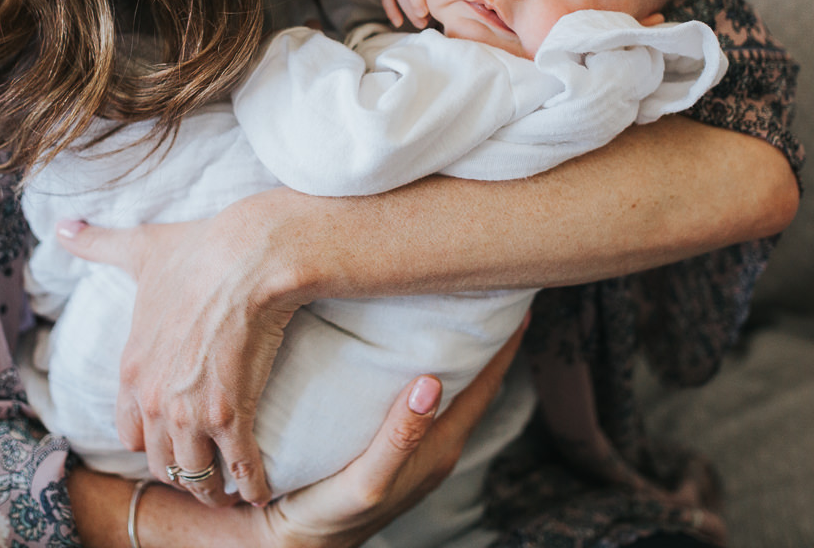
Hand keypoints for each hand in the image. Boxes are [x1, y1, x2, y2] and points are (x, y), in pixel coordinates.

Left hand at [55, 193, 304, 505]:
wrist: (247, 256)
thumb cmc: (197, 252)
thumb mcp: (139, 249)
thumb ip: (98, 244)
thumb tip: (64, 226)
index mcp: (132, 370)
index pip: (129, 431)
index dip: (149, 440)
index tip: (167, 442)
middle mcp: (154, 400)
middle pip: (161, 461)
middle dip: (179, 471)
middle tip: (200, 475)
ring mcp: (190, 412)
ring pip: (193, 473)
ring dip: (210, 488)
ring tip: (227, 493)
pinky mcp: (231, 415)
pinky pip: (239, 467)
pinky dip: (250, 484)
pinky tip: (259, 492)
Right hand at [255, 317, 525, 547]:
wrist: (296, 543)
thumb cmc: (331, 516)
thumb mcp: (368, 480)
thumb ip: (399, 436)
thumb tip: (431, 381)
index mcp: (440, 447)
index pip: (485, 385)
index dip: (504, 345)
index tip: (517, 301)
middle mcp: (436, 442)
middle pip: (474, 380)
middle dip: (487, 339)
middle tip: (490, 290)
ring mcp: (416, 443)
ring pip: (449, 385)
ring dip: (458, 348)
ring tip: (456, 304)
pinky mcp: (392, 441)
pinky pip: (422, 392)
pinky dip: (427, 362)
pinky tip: (409, 343)